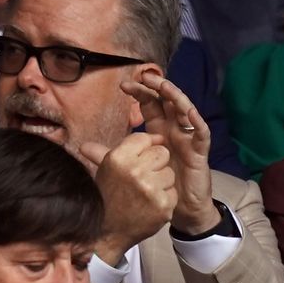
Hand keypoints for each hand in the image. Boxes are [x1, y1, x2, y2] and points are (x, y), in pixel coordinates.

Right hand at [80, 132, 176, 264]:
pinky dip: (164, 199)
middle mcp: (135, 171)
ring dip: (160, 182)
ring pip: (169, 173)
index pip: (144, 138)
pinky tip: (150, 205)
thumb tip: (123, 121)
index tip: (142, 157)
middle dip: (155, 164)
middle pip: (162, 153)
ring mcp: (150, 189)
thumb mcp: (105, 169)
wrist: (106, 232)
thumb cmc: (106, 197)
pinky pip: (173, 192)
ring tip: (144, 193)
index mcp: (118, 158)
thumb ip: (112, 146)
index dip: (145, 147)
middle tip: (141, 178)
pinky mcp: (163, 205)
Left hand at [121, 71, 219, 234]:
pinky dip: (196, 121)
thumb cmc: (157, 182)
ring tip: (165, 87)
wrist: (178, 207)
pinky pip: (201, 133)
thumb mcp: (129, 165)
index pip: (150, 105)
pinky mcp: (200, 151)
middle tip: (146, 76)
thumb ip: (108, 155)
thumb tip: (82, 147)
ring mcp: (187, 138)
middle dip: (158, 87)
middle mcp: (173, 129)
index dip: (140, 93)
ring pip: (185, 111)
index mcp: (158, 129)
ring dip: (176, 97)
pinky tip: (189, 111)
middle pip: (167, 102)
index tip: (123, 85)